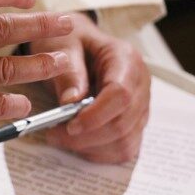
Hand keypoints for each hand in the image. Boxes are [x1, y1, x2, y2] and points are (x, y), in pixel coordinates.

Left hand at [29, 13, 150, 162]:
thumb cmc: (70, 41)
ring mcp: (140, 107)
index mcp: (126, 60)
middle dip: (87, 136)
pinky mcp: (134, 124)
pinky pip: (123, 149)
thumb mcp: (61, 45)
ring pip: (124, 142)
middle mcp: (140, 85)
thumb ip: (68, 71)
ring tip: (62, 138)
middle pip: (123, 124)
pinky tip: (78, 143)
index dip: (96, 116)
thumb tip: (72, 102)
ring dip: (91, 147)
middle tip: (54, 134)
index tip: (69, 124)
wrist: (78, 44)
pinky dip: (99, 153)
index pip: (120, 95)